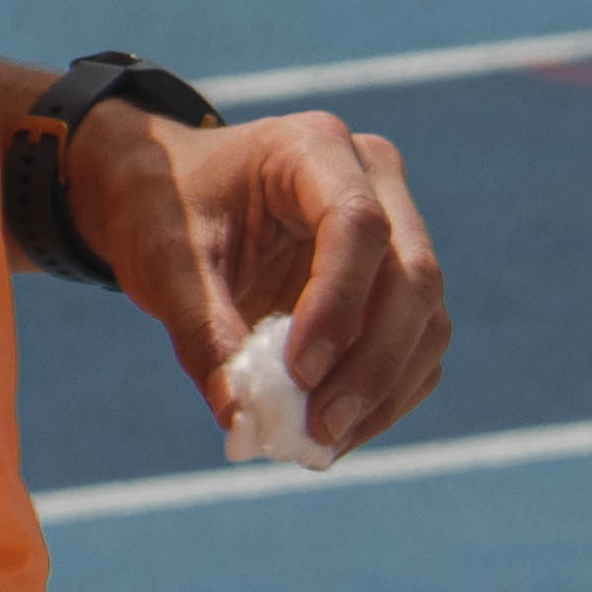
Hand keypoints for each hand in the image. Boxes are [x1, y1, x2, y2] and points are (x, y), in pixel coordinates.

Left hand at [69, 103, 450, 463]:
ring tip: (319, 443)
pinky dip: (384, 399)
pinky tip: (334, 435)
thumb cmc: (166, 212)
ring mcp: (396, 230)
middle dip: (372, 364)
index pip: (358, 223)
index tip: (295, 373)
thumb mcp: (165, 261)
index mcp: (315, 148)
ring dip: (383, 391)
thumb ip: (201, 329)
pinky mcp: (395, 284)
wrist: (172, 198)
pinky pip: (416, 349)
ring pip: (427, 319)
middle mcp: (375, 180)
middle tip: (317, 430)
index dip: (337, 304)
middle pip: (412, 275)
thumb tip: (240, 417)